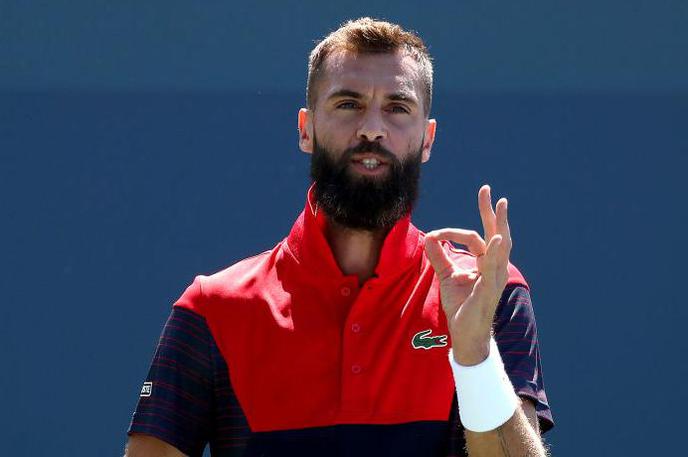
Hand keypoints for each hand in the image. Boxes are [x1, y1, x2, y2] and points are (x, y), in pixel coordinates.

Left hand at [424, 185, 511, 365]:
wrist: (464, 333)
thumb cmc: (461, 305)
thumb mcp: (446, 275)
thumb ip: (439, 256)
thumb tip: (428, 237)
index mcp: (485, 262)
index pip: (474, 237)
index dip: (453, 232)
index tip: (435, 234)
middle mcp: (494, 266)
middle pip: (496, 233)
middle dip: (491, 212)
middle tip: (487, 191)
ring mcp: (495, 277)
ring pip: (500, 247)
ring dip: (500, 225)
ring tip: (501, 206)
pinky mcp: (489, 289)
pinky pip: (494, 268)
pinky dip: (497, 252)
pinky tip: (497, 240)